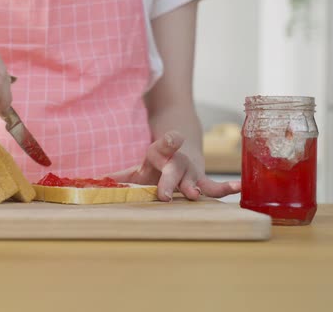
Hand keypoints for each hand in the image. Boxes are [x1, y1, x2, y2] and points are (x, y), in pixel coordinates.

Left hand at [108, 131, 240, 200]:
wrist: (180, 150)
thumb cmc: (156, 165)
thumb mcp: (139, 168)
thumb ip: (120, 177)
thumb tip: (94, 183)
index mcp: (159, 153)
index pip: (161, 146)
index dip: (167, 143)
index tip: (173, 138)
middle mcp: (176, 161)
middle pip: (173, 170)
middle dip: (169, 182)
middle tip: (165, 195)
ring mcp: (190, 171)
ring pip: (193, 178)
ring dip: (194, 187)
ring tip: (195, 194)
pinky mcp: (202, 180)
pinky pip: (214, 186)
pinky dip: (225, 188)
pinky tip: (238, 189)